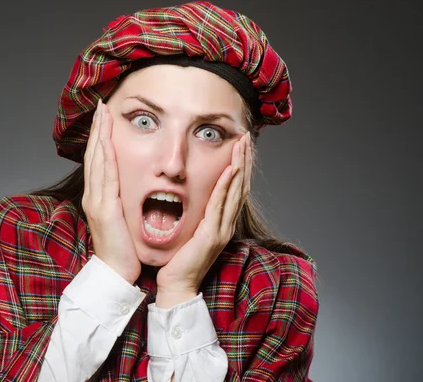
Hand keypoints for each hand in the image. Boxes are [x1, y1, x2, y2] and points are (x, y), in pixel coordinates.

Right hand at [82, 100, 140, 284]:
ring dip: (99, 134)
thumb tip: (127, 187)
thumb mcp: (121, 218)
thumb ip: (121, 200)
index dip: (100, 137)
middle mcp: (93, 195)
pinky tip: (106, 140)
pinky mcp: (104, 208)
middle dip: (98, 128)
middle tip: (101, 106)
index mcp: (98, 197)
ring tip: (103, 113)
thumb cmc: (122, 247)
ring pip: (97, 160)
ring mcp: (96, 200)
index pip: (98, 160)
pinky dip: (105, 155)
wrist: (116, 272)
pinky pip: (105, 176)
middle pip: (94, 154)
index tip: (104, 118)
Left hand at [155, 133, 251, 306]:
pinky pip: (219, 205)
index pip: (234, 188)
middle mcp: (226, 224)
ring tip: (242, 145)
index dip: (239, 165)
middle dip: (244, 159)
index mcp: (221, 222)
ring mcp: (222, 229)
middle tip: (246, 137)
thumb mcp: (189, 231)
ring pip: (235, 191)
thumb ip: (195, 214)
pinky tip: (229, 170)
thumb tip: (190, 196)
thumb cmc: (179, 260)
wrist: (177, 285)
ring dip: (239, 166)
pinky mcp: (212, 235)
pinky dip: (225, 186)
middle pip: (240, 185)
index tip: (240, 145)